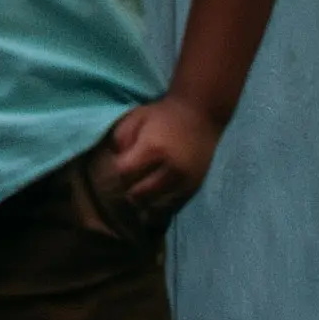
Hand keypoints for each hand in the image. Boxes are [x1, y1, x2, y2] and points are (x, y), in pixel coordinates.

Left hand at [105, 93, 222, 217]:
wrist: (202, 114)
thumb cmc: (165, 114)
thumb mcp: (136, 117)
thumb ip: (121, 140)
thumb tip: (116, 163)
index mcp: (153, 149)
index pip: (125, 173)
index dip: (120, 170)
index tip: (123, 164)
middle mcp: (170, 169)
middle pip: (138, 193)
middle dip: (130, 188)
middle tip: (131, 179)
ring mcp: (184, 181)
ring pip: (154, 205)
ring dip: (144, 200)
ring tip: (141, 189)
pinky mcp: (194, 187)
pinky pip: (171, 206)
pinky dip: (160, 204)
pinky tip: (155, 196)